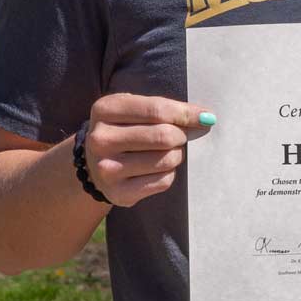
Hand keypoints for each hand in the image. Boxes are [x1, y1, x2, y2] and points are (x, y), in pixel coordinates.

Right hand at [81, 93, 212, 208]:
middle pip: (164, 136)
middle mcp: (100, 140)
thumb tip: (205, 117)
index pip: (157, 109)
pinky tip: (157, 169)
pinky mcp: (118, 192)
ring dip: (177, 155)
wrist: (95, 163)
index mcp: (105, 109)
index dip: (187, 113)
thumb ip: (165, 108)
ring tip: (167, 152)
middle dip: (181, 136)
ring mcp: (106, 168)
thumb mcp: (134, 109)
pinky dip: (170, 173)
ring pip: (167, 159)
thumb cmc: (125, 128)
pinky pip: (163, 181)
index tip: (205, 117)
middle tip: (180, 137)